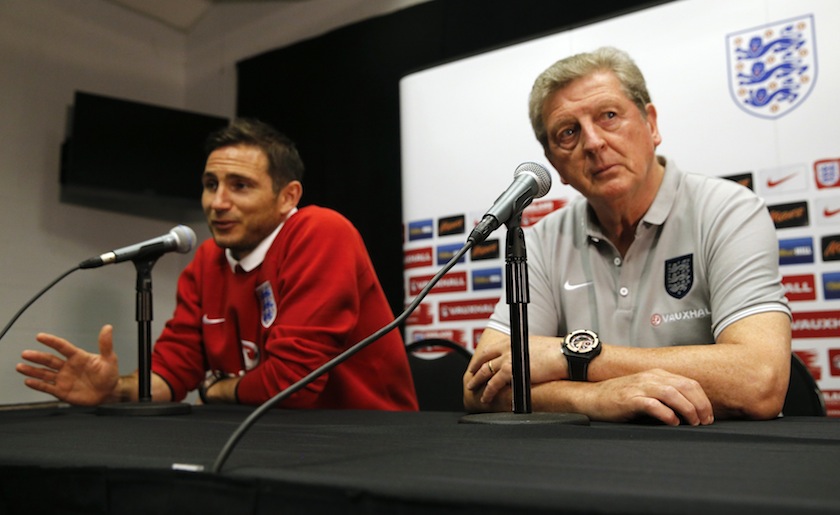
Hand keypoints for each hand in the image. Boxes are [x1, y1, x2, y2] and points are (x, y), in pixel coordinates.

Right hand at [16, 325, 119, 405]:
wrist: (109, 392)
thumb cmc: (109, 374)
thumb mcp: (109, 359)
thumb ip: (106, 345)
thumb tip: (108, 328)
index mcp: (78, 357)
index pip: (62, 347)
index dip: (52, 341)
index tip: (40, 336)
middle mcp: (67, 366)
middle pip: (49, 360)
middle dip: (37, 357)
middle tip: (25, 353)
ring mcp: (63, 379)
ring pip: (45, 373)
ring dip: (32, 370)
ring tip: (20, 367)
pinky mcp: (62, 391)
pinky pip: (47, 387)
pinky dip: (37, 385)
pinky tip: (28, 381)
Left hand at [465, 332, 564, 403]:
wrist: (564, 355)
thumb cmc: (555, 352)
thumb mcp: (534, 347)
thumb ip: (522, 353)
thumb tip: (521, 362)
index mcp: (512, 341)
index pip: (490, 350)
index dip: (480, 359)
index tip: (476, 366)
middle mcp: (507, 348)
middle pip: (484, 360)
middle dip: (475, 371)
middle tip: (470, 379)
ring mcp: (507, 358)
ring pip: (485, 372)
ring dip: (477, 382)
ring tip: (473, 390)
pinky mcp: (511, 370)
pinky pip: (494, 383)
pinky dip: (488, 391)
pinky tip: (486, 397)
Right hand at [577, 368, 713, 425]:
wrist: (591, 397)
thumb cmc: (618, 398)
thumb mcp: (645, 391)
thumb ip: (664, 395)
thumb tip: (688, 409)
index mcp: (657, 374)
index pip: (689, 383)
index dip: (703, 399)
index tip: (708, 415)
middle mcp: (650, 378)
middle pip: (685, 387)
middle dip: (700, 405)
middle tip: (705, 422)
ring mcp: (639, 387)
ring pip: (672, 394)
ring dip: (687, 409)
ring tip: (693, 423)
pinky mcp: (629, 399)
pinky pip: (653, 404)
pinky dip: (666, 413)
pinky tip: (672, 422)